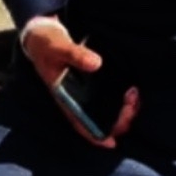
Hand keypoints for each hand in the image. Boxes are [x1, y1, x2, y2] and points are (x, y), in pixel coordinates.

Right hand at [21, 17, 139, 149]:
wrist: (42, 33)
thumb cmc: (46, 44)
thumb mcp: (58, 47)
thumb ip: (75, 54)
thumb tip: (96, 63)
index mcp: (63, 97)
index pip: (79, 122)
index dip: (94, 135)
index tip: (111, 142)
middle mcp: (75, 98)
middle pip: (97, 118)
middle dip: (117, 119)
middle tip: (130, 104)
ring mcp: (84, 90)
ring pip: (105, 109)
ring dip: (121, 109)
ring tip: (133, 95)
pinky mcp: (92, 79)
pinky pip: (108, 94)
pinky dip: (120, 97)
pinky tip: (131, 92)